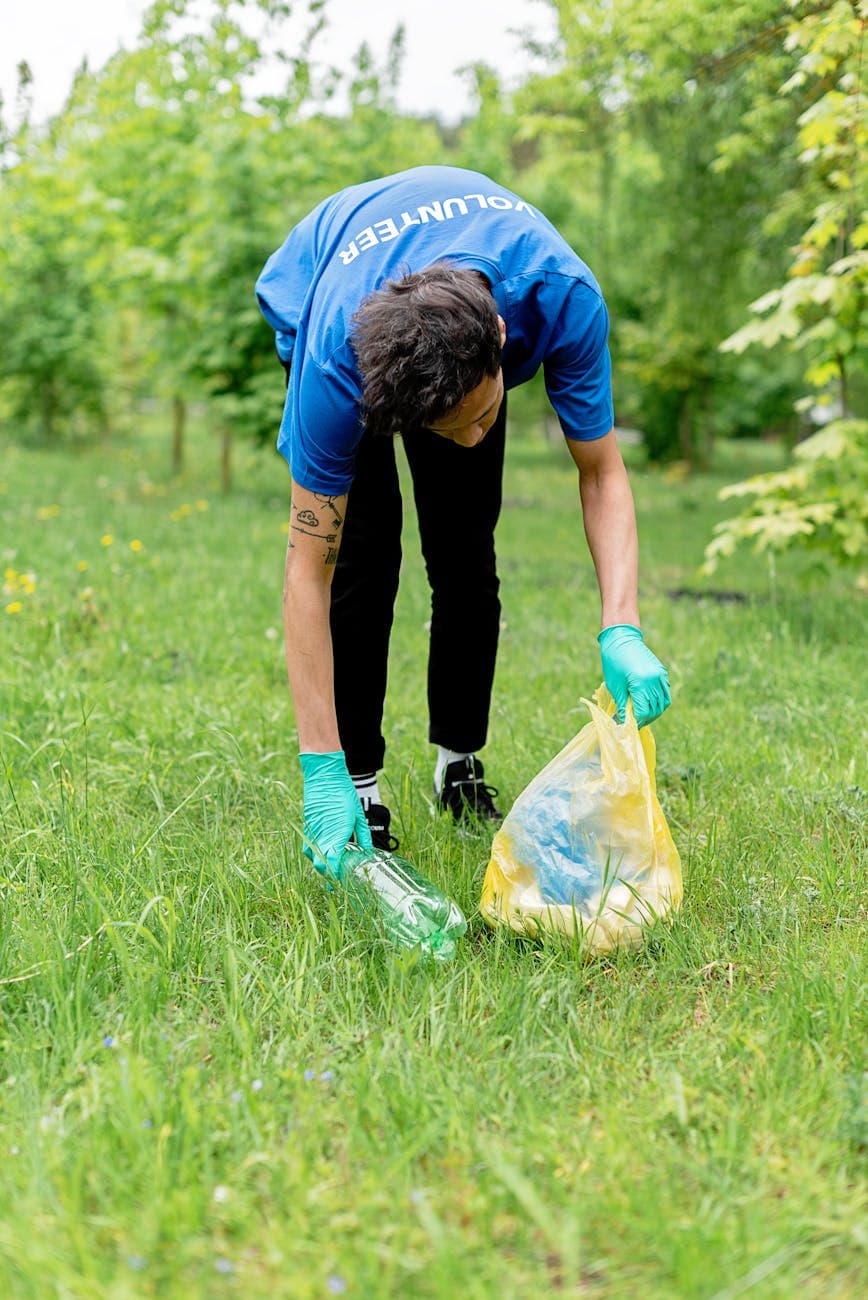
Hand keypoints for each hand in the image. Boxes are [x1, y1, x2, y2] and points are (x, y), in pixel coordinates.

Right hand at [299, 751, 372, 876]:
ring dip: (319, 864)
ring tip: (329, 867)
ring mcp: (312, 830)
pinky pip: (307, 845)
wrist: (325, 776)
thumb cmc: (344, 794)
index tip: (343, 880)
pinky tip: (322, 853)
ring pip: (312, 856)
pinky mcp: (307, 825)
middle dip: (328, 874)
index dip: (336, 875)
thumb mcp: (358, 815)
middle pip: (320, 864)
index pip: (333, 863)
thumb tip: (368, 851)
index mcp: (337, 832)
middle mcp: (323, 834)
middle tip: (337, 879)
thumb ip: (362, 835)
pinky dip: (313, 852)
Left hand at [598, 624, 670, 726]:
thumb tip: (624, 724)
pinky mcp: (662, 672)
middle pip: (655, 709)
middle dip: (646, 719)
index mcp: (640, 684)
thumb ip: (622, 706)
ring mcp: (660, 676)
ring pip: (663, 703)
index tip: (630, 726)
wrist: (621, 639)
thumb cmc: (613, 663)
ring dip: (654, 712)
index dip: (637, 722)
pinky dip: (660, 701)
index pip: (644, 712)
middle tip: (635, 722)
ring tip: (643, 716)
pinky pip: (665, 692)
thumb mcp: (615, 686)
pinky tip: (650, 704)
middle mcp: (654, 680)